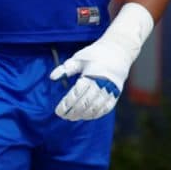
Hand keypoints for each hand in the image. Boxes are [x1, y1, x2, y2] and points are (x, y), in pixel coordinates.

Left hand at [50, 2, 154, 120]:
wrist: (118, 52)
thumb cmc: (95, 54)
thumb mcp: (79, 58)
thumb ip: (66, 68)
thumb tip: (52, 77)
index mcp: (92, 73)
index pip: (77, 92)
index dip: (67, 103)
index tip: (58, 110)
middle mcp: (103, 83)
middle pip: (86, 102)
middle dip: (73, 111)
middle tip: (63, 116)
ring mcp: (111, 90)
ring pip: (96, 107)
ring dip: (83, 115)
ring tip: (72, 117)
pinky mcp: (117, 94)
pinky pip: (107, 108)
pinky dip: (96, 114)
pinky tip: (86, 116)